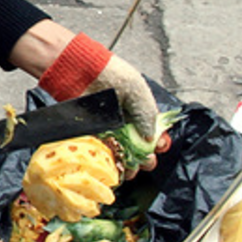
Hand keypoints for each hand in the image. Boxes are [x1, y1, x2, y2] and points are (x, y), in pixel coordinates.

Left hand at [38, 33, 163, 157]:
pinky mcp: (93, 137)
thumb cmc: (110, 75)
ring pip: (123, 156)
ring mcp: (109, 132)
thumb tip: (152, 138)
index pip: (154, 133)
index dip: (159, 143)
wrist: (81, 72)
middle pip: (140, 149)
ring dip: (130, 166)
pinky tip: (117, 166)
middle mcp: (125, 125)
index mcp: (139, 113)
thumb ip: (147, 114)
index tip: (159, 146)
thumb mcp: (137, 91)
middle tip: (147, 160)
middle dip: (147, 159)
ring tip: (132, 169)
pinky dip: (112, 163)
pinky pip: (105, 154)